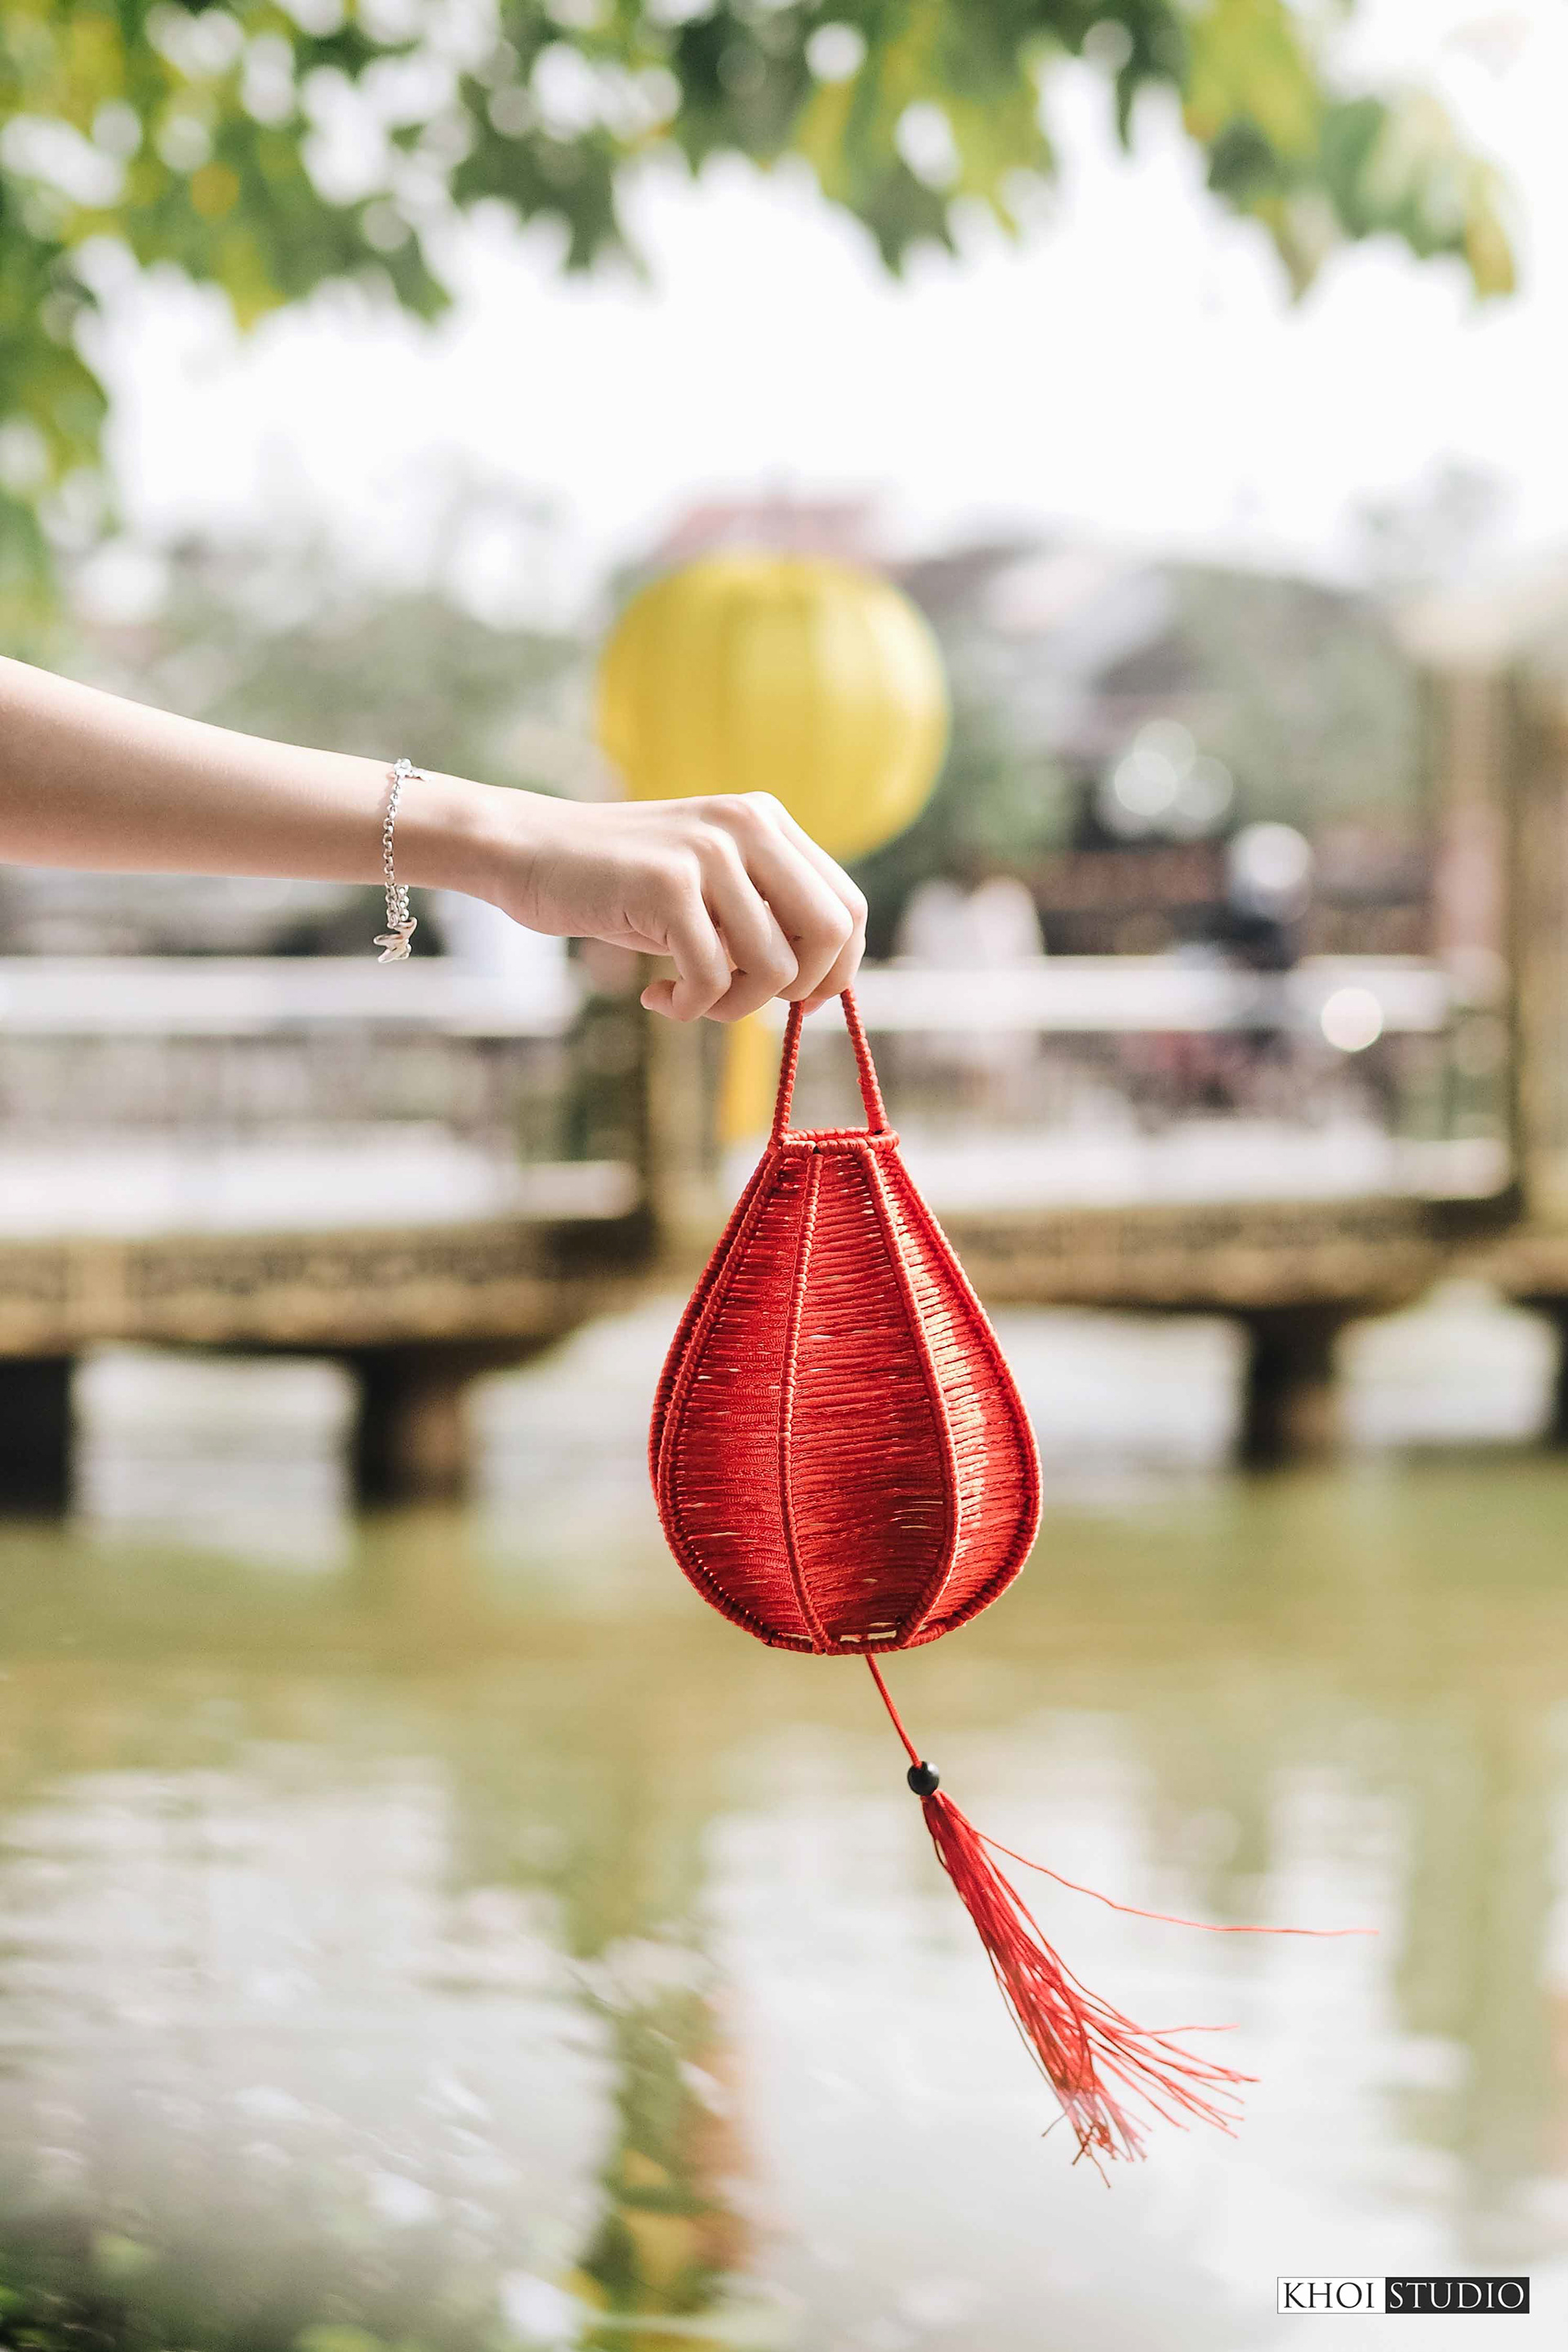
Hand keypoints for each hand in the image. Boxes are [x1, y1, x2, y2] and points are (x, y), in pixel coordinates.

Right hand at [490, 791, 866, 1022]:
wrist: (528, 850)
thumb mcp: (707, 888)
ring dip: (732, 1008)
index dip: (837, 969)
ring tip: (687, 1000)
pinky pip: (711, 979)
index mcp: (767, 821)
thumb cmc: (620, 884)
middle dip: (797, 991)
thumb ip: (763, 915)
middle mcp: (747, 825)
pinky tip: (656, 997)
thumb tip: (823, 986)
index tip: (802, 1003)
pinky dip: (687, 1008)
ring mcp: (708, 851)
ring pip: (772, 967)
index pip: (848, 906)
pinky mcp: (667, 884)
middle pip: (829, 933)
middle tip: (745, 1003)